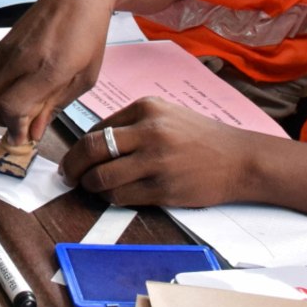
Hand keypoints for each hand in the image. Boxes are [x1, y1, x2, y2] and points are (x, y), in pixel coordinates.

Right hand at [0, 0, 116, 145]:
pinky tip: (24, 83)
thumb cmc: (88, 37)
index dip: (15, 129)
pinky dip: (2, 88)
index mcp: (47, 69)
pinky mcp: (2, 43)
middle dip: (0, 121)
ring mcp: (7, 50)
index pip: (10, 109)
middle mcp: (20, 60)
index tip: (27, 136)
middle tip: (23, 120)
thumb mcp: (83, 79)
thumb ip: (54, 107)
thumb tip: (32, 133)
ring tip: (27, 100)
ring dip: (0, 104)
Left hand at [59, 98, 261, 208]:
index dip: (80, 146)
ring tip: (89, 187)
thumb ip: (131, 123)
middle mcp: (149, 132)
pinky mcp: (164, 189)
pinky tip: (112, 195)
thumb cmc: (200, 136)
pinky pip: (122, 197)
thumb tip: (93, 142)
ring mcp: (156, 162)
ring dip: (89, 185)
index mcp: (146, 108)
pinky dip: (110, 198)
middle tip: (67, 174)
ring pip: (102, 177)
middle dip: (72, 165)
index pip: (97, 128)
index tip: (73, 157)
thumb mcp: (166, 114)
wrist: (239, 159)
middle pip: (92, 149)